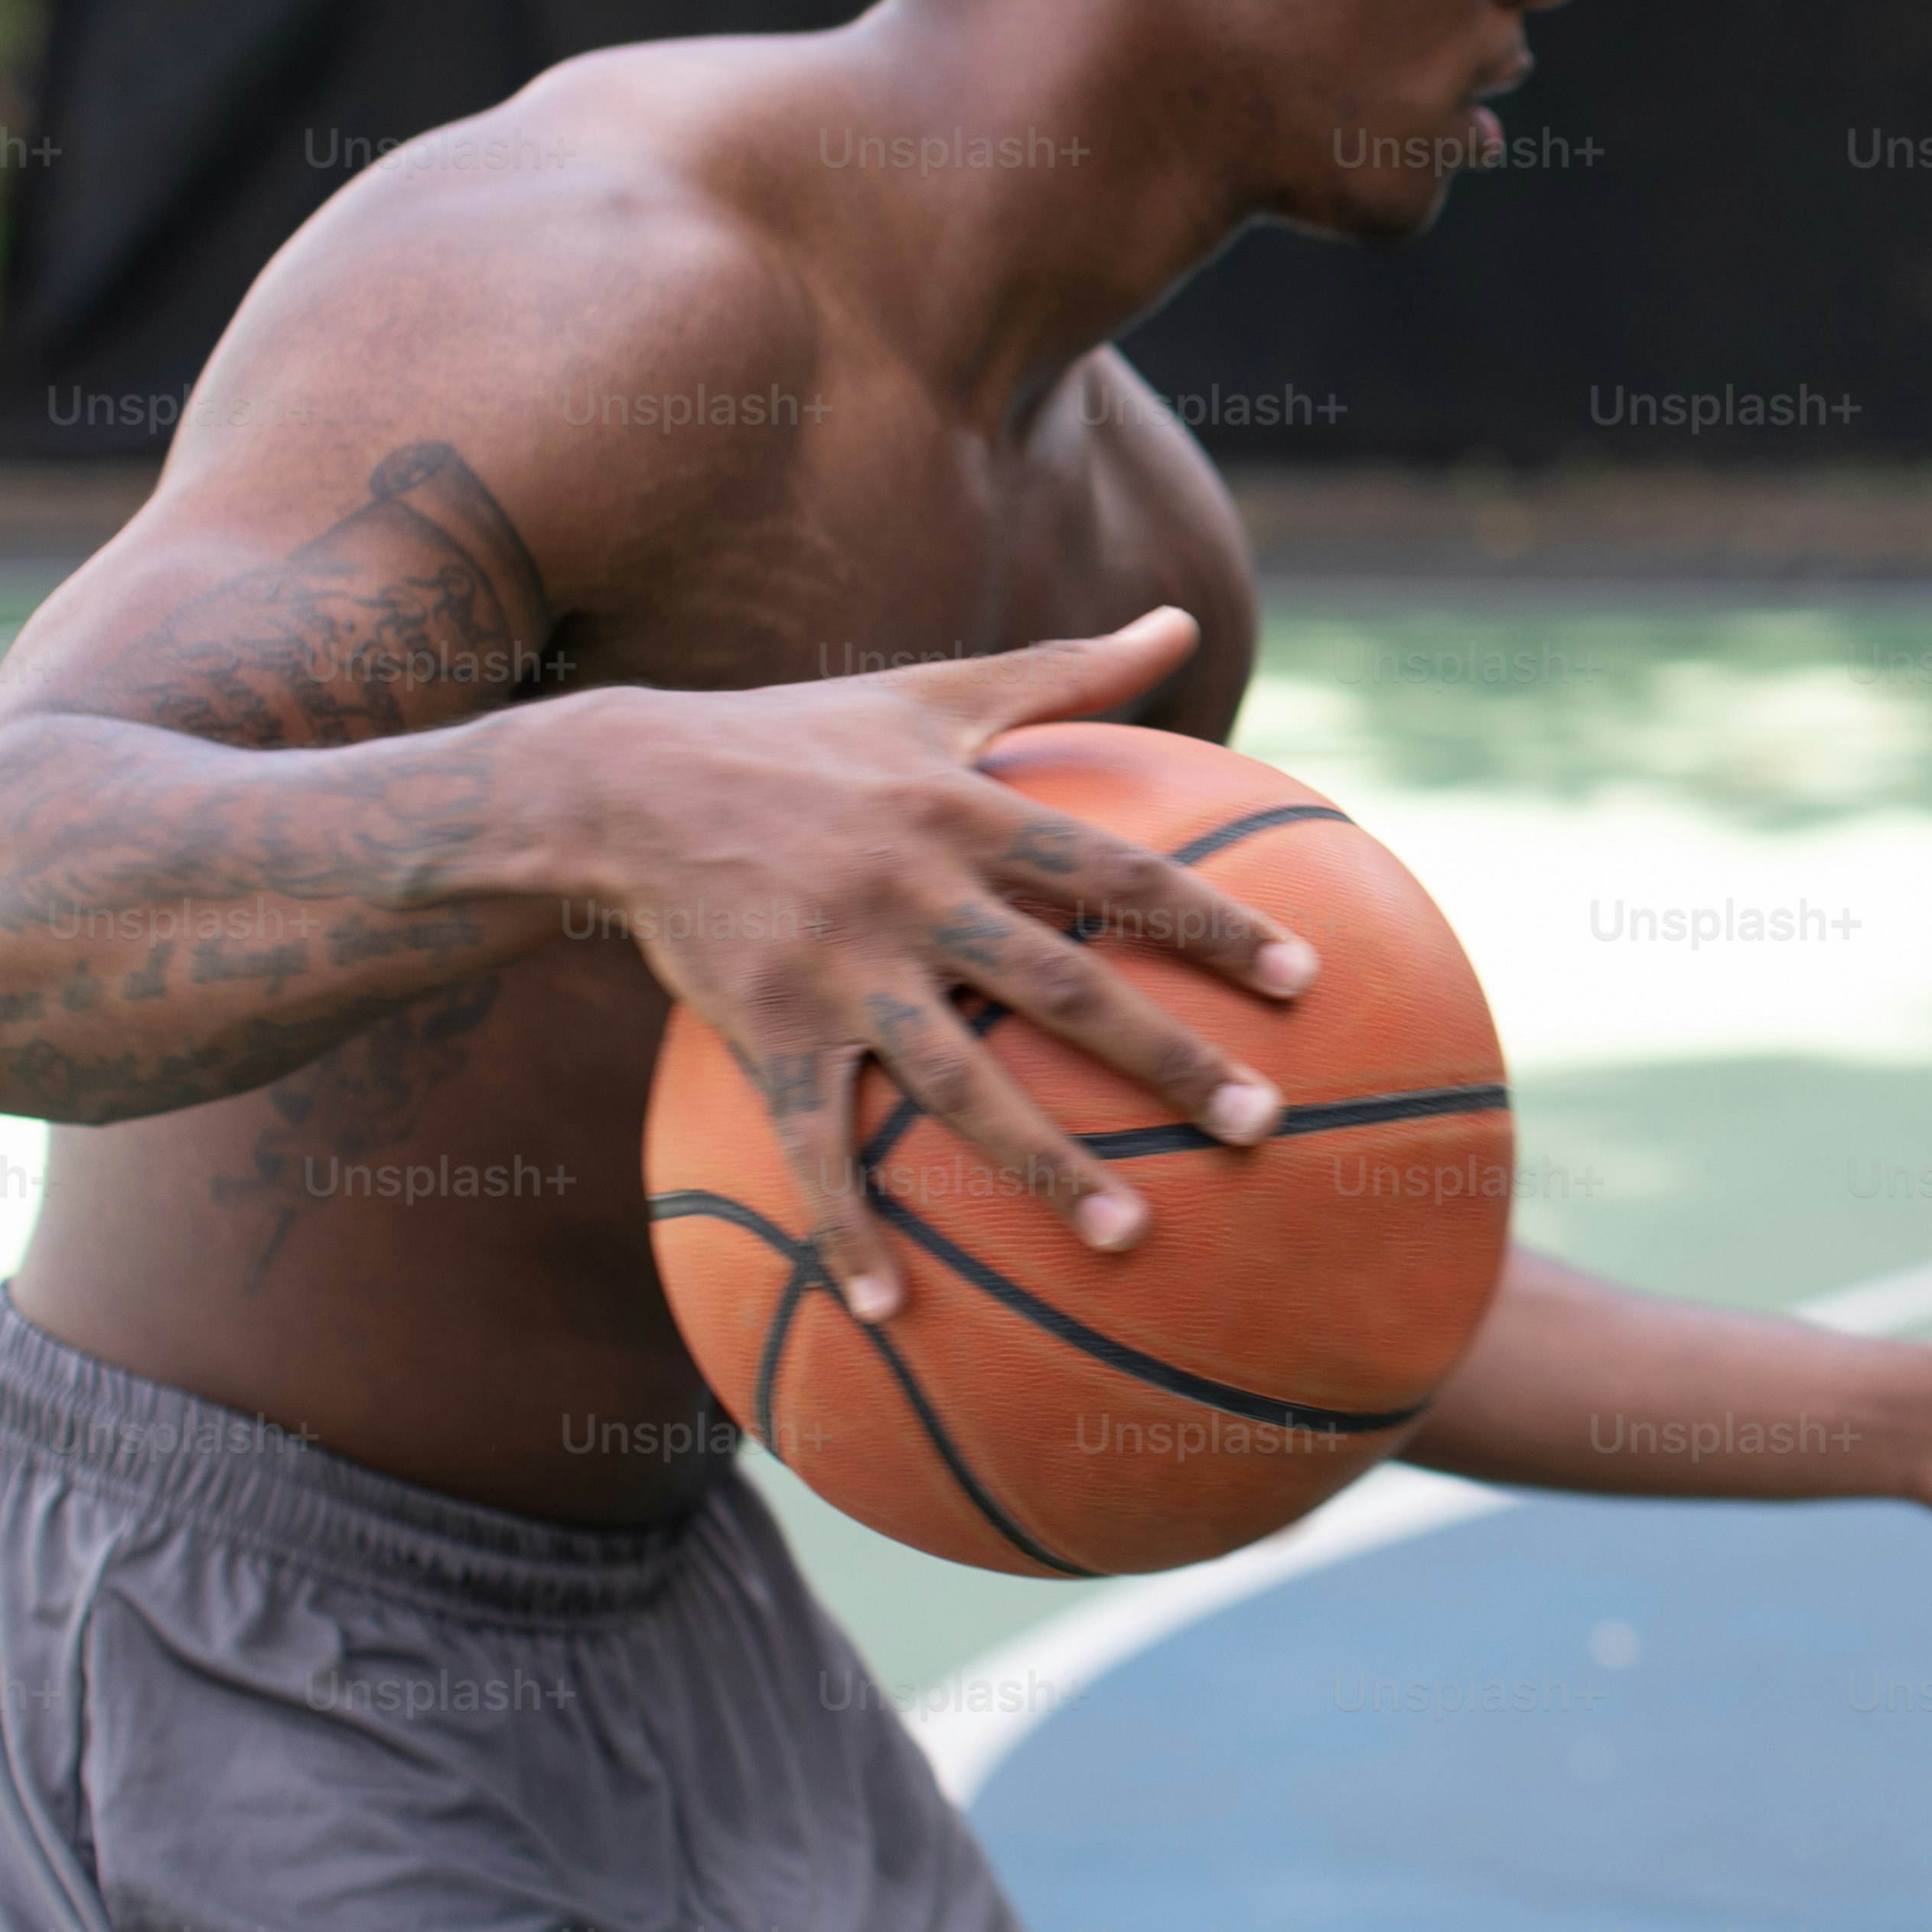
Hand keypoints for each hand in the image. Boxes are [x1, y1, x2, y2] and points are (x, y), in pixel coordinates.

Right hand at [575, 608, 1312, 1317]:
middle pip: (1064, 987)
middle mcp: (914, 891)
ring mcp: (838, 970)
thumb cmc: (800, 738)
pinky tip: (890, 1312)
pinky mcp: (766, 1032)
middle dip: (1167, 1061)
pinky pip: (813, 1147)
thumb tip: (1184, 619)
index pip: (1121, 875)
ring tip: (1130, 1238)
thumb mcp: (936, 691)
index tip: (1308, 983)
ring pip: (958, 1084)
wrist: (623, 784)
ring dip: (1042, 1169)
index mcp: (967, 810)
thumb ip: (1070, 671)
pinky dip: (846, 1232)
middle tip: (1261, 1129)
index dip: (1217, 925)